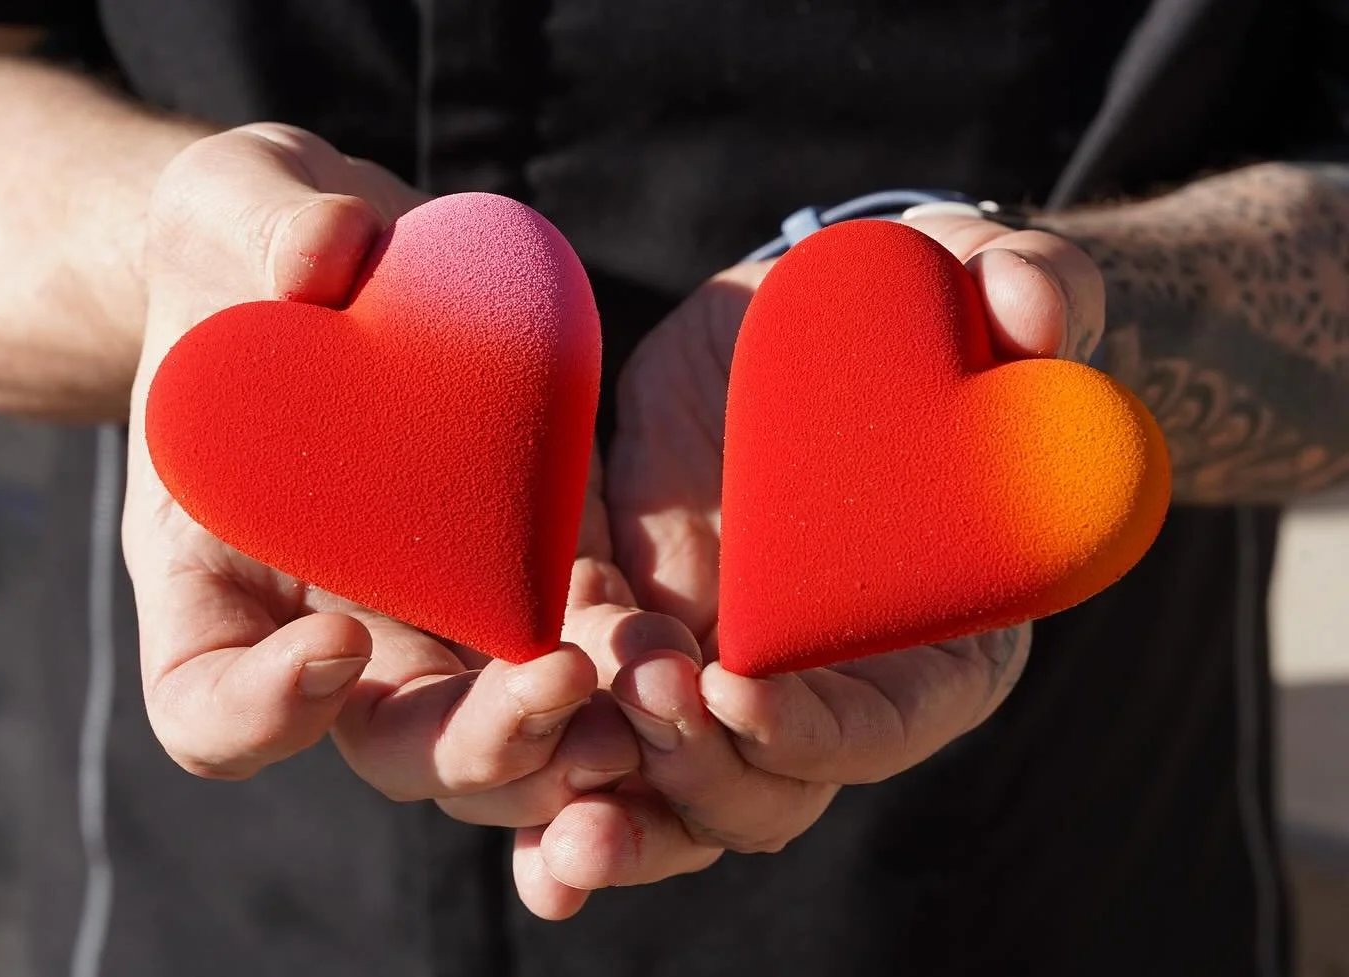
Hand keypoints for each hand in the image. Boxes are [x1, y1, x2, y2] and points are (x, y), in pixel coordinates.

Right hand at [123, 125, 640, 863]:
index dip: (260, 712)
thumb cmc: (258, 240)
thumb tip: (322, 255)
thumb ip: (269, 225)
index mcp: (218, 571)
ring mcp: (434, 609)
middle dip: (475, 744)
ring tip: (650, 708)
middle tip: (558, 690)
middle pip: (390, 745)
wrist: (341, 256)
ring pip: (495, 734)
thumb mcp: (240, 208)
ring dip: (569, 742)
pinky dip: (627, 670)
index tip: (332, 637)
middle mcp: (326, 620)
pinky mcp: (529, 568)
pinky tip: (691, 660)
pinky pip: (577, 649)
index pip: (205, 705)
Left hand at [533, 215, 1104, 887]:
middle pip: (771, 783)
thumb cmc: (908, 308)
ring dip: (623, 794)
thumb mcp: (970, 276)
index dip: (820, 728)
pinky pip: (597, 719)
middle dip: (704, 768)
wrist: (805, 319)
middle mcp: (828, 676)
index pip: (885, 722)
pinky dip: (555, 757)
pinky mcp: (648, 632)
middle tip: (644, 697)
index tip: (741, 686)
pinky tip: (520, 767)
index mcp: (932, 627)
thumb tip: (1037, 316)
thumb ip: (1030, 283)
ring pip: (677, 782)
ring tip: (565, 772)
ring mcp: (732, 666)